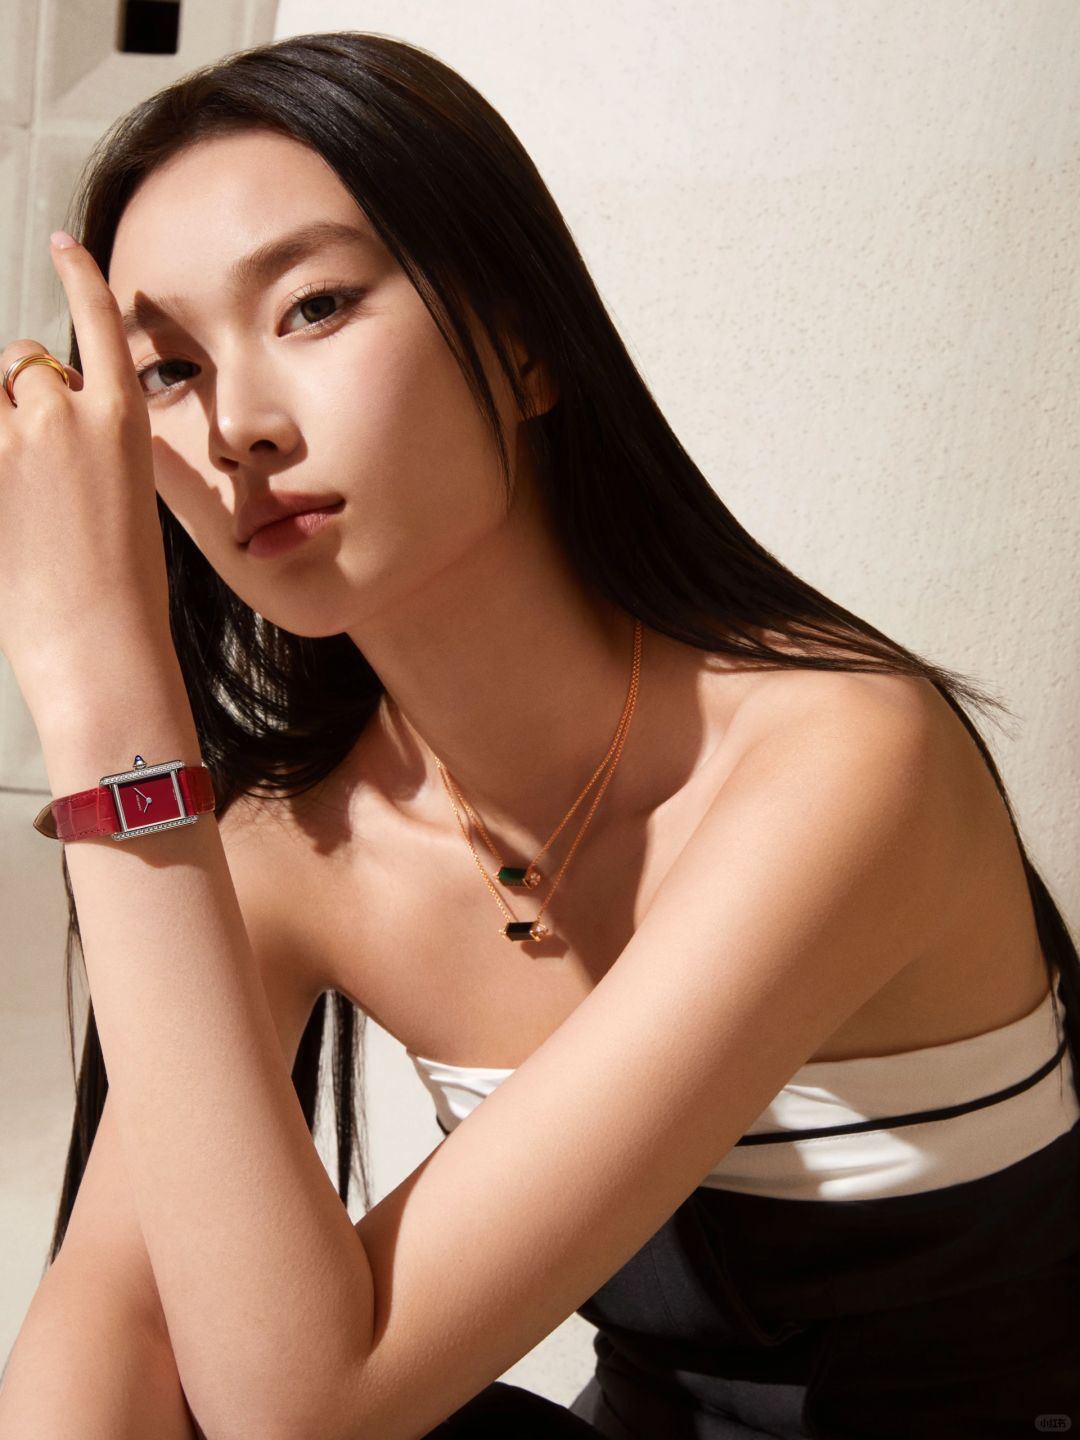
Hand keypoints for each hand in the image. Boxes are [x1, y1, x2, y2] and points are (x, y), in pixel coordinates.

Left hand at [0, 231, 173, 717]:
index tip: (63, 245)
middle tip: (39, 456)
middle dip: (25, 393)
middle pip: (25, 366)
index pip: (97, 322)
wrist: (95, 642)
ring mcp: (8, 445)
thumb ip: (94, 446)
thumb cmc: (124, 589)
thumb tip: (60, 422)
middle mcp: (60, 417)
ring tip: (22, 486)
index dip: (78, 275)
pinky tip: (14, 502)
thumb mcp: (131, 498)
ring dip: (0, 421)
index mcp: (119, 422)